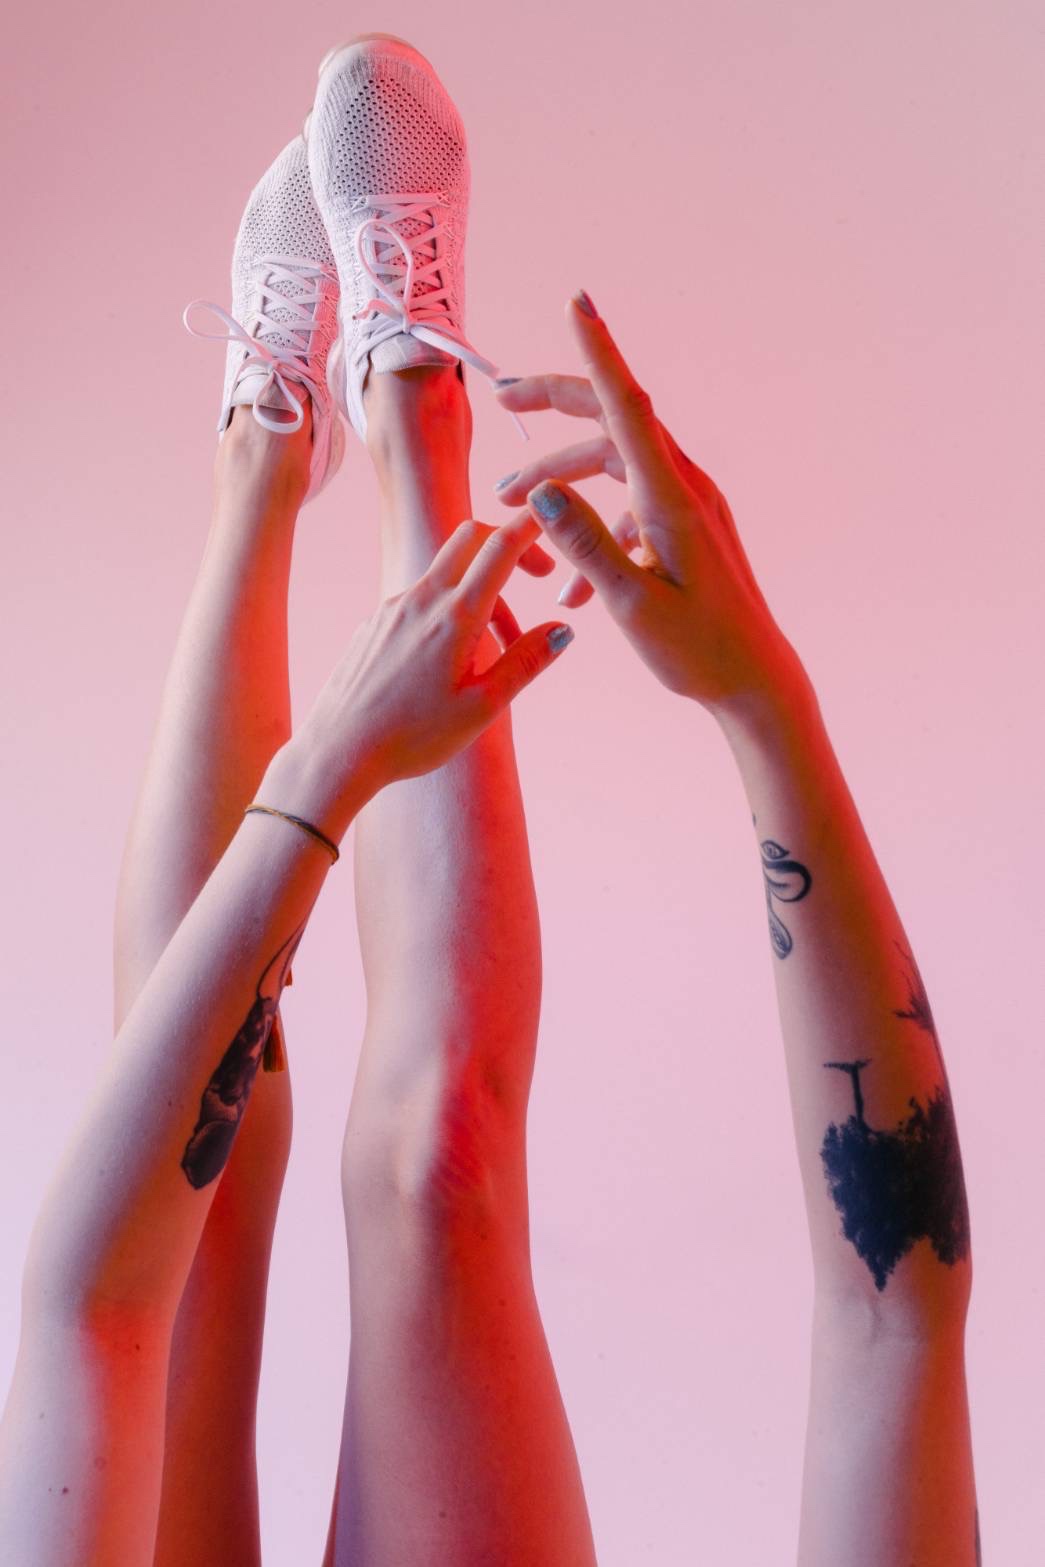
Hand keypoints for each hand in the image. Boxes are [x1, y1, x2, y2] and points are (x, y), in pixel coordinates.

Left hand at [270, 514, 571, 837]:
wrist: (339, 750)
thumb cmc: (412, 737)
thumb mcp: (482, 707)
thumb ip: (525, 663)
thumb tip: (563, 630)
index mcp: (455, 617)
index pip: (500, 547)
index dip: (531, 525)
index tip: (554, 518)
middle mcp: (421, 599)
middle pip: (469, 537)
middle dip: (506, 541)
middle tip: (536, 575)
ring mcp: (393, 607)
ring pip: (446, 573)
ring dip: (480, 590)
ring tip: (495, 648)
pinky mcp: (375, 622)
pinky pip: (420, 599)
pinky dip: (448, 610)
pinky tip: (449, 660)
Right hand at [492, 296, 803, 712]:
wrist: (755, 682)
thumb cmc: (699, 651)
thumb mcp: (632, 606)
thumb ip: (586, 547)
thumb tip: (540, 495)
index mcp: (671, 499)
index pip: (628, 407)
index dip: (599, 352)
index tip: (578, 302)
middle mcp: (684, 488)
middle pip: (614, 421)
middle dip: (556, 404)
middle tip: (501, 397)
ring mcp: (688, 506)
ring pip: (614, 466)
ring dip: (562, 479)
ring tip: (509, 508)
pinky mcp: (687, 528)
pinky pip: (631, 509)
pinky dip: (594, 531)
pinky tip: (571, 589)